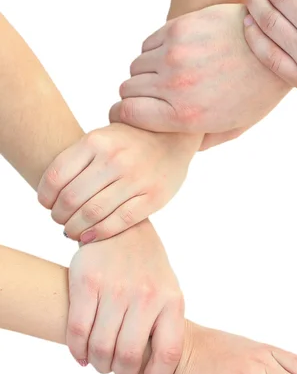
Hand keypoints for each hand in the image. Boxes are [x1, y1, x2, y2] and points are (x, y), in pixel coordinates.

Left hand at [37, 123, 199, 241]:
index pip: (56, 177)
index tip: (46, 205)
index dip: (45, 197)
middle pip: (71, 198)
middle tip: (59, 220)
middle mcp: (115, 158)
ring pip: (92, 213)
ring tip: (71, 231)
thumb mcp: (103, 137)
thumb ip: (78, 158)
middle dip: (59, 215)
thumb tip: (49, 193)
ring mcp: (136, 179)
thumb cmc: (130, 142)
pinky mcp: (153, 197)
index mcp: (96, 141)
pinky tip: (89, 237)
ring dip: (75, 228)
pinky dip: (98, 233)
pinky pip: (119, 221)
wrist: (173, 139)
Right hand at [68, 219, 184, 373]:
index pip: (168, 353)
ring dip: (99, 365)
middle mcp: (146, 296)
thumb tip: (155, 372)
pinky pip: (78, 330)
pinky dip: (77, 351)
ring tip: (101, 364)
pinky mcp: (87, 282)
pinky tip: (82, 354)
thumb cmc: (148, 268)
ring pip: (101, 348)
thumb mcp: (169, 291)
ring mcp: (116, 289)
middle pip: (130, 357)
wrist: (124, 228)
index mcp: (172, 301)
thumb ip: (165, 325)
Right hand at [109, 4, 289, 144]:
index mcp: (186, 115)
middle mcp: (174, 85)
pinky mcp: (177, 28)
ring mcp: (174, 54)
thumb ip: (202, 140)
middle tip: (152, 96)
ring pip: (136, 66)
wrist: (274, 45)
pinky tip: (176, 56)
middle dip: (135, 96)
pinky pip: (148, 44)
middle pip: (127, 90)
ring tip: (169, 76)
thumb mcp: (235, 127)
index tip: (126, 114)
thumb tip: (175, 145)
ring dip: (146, 73)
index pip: (127, 114)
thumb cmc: (257, 91)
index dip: (121, 115)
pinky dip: (155, 52)